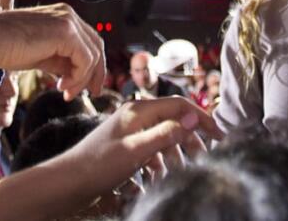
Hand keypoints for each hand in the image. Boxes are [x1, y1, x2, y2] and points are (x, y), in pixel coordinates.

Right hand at [0, 4, 105, 101]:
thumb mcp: (41, 56)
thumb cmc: (7, 48)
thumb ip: (61, 61)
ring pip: (93, 54)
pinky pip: (85, 59)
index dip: (91, 65)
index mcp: (62, 15)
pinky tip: (62, 86)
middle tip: (91, 93)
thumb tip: (76, 75)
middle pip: (96, 45)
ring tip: (66, 93)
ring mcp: (68, 21)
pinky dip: (78, 76)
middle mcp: (68, 14)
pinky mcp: (66, 32)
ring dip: (83, 78)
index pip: (88, 40)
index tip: (83, 86)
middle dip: (95, 72)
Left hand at [61, 97, 221, 196]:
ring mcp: (130, 131)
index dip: (202, 118)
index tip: (219, 136)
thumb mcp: (136, 151)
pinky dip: (161, 161)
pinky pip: (151, 149)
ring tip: (183, 172)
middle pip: (174, 120)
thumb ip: (165, 133)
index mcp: (139, 110)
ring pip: (164, 136)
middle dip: (191, 138)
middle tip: (204, 158)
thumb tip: (194, 118)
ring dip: (176, 153)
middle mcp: (136, 116)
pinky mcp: (125, 147)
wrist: (67, 182)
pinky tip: (161, 177)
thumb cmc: (98, 166)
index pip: (180, 105)